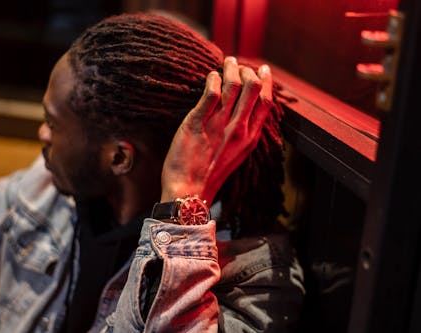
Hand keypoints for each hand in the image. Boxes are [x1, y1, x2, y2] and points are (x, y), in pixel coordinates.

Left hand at [161, 57, 272, 204]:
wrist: (189, 191)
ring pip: (233, 86)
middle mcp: (238, 129)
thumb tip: (244, 116)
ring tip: (227, 62)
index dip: (266, 82)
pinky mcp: (197, 123)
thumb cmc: (210, 176)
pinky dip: (212, 80)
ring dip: (231, 69)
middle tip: (238, 64)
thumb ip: (243, 135)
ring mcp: (218, 126)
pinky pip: (210, 94)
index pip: (265, 102)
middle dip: (247, 70)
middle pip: (252, 88)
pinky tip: (210, 76)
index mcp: (250, 138)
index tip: (263, 70)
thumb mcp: (236, 157)